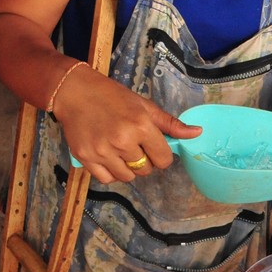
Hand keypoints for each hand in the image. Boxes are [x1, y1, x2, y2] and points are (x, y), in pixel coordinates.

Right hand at [53, 70, 201, 183]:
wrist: (74, 92)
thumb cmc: (111, 96)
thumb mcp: (143, 105)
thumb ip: (170, 123)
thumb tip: (197, 133)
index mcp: (141, 126)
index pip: (164, 159)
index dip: (160, 154)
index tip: (151, 146)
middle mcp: (123, 140)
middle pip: (146, 170)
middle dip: (143, 160)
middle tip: (132, 144)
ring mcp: (103, 151)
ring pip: (127, 176)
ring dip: (127, 167)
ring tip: (119, 150)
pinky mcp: (86, 157)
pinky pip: (107, 179)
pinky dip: (110, 173)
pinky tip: (108, 157)